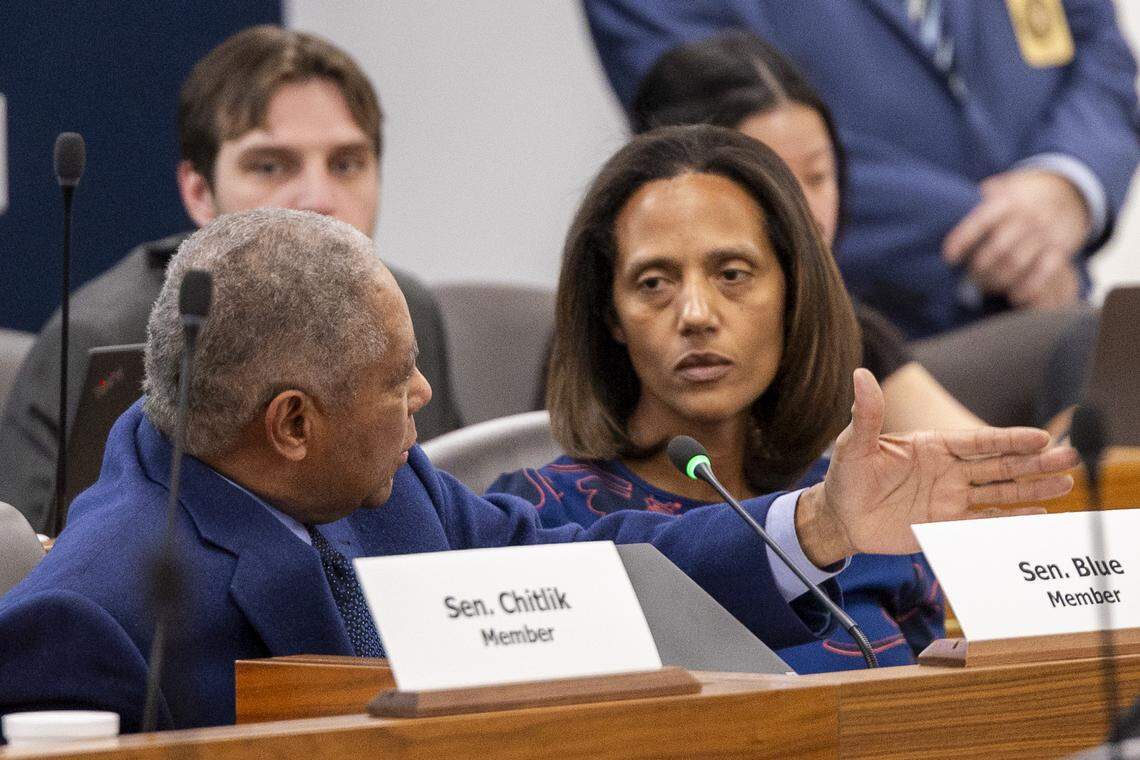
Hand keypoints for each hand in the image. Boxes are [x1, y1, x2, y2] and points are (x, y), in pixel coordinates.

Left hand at [796, 369, 1077, 565]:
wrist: (839, 516)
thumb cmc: (846, 476)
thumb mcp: (853, 444)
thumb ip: (866, 414)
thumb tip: (860, 374)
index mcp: (932, 447)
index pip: (978, 442)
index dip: (1009, 439)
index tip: (1040, 436)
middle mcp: (948, 471)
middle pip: (999, 465)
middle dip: (1034, 462)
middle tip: (1071, 457)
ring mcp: (949, 498)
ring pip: (999, 492)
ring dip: (1032, 489)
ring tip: (1066, 483)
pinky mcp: (945, 526)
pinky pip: (983, 523)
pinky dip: (1010, 521)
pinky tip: (1037, 516)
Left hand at [943, 168, 1089, 306]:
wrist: (1067, 195)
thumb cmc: (1018, 202)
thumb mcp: (1000, 191)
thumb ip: (979, 200)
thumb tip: (954, 211)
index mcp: (1007, 201)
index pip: (981, 220)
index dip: (963, 239)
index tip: (949, 257)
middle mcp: (1028, 216)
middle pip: (998, 248)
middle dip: (980, 268)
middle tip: (969, 278)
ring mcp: (1045, 233)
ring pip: (1016, 263)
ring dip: (998, 280)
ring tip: (986, 287)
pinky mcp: (1060, 249)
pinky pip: (1043, 272)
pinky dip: (1028, 287)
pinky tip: (1014, 296)